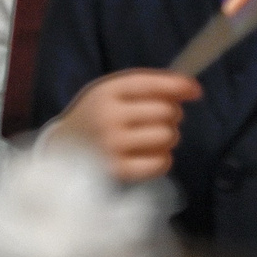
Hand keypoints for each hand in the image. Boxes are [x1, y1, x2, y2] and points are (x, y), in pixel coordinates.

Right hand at [55, 70, 202, 183]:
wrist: (61, 151)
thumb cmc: (96, 116)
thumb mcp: (112, 92)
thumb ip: (149, 85)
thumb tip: (193, 89)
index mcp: (106, 91)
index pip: (150, 84)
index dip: (178, 85)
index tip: (195, 91)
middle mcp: (108, 117)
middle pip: (165, 111)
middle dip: (171, 114)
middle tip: (160, 119)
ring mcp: (112, 146)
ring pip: (166, 136)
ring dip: (168, 136)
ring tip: (153, 137)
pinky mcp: (117, 172)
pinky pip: (160, 163)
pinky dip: (163, 158)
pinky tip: (152, 155)